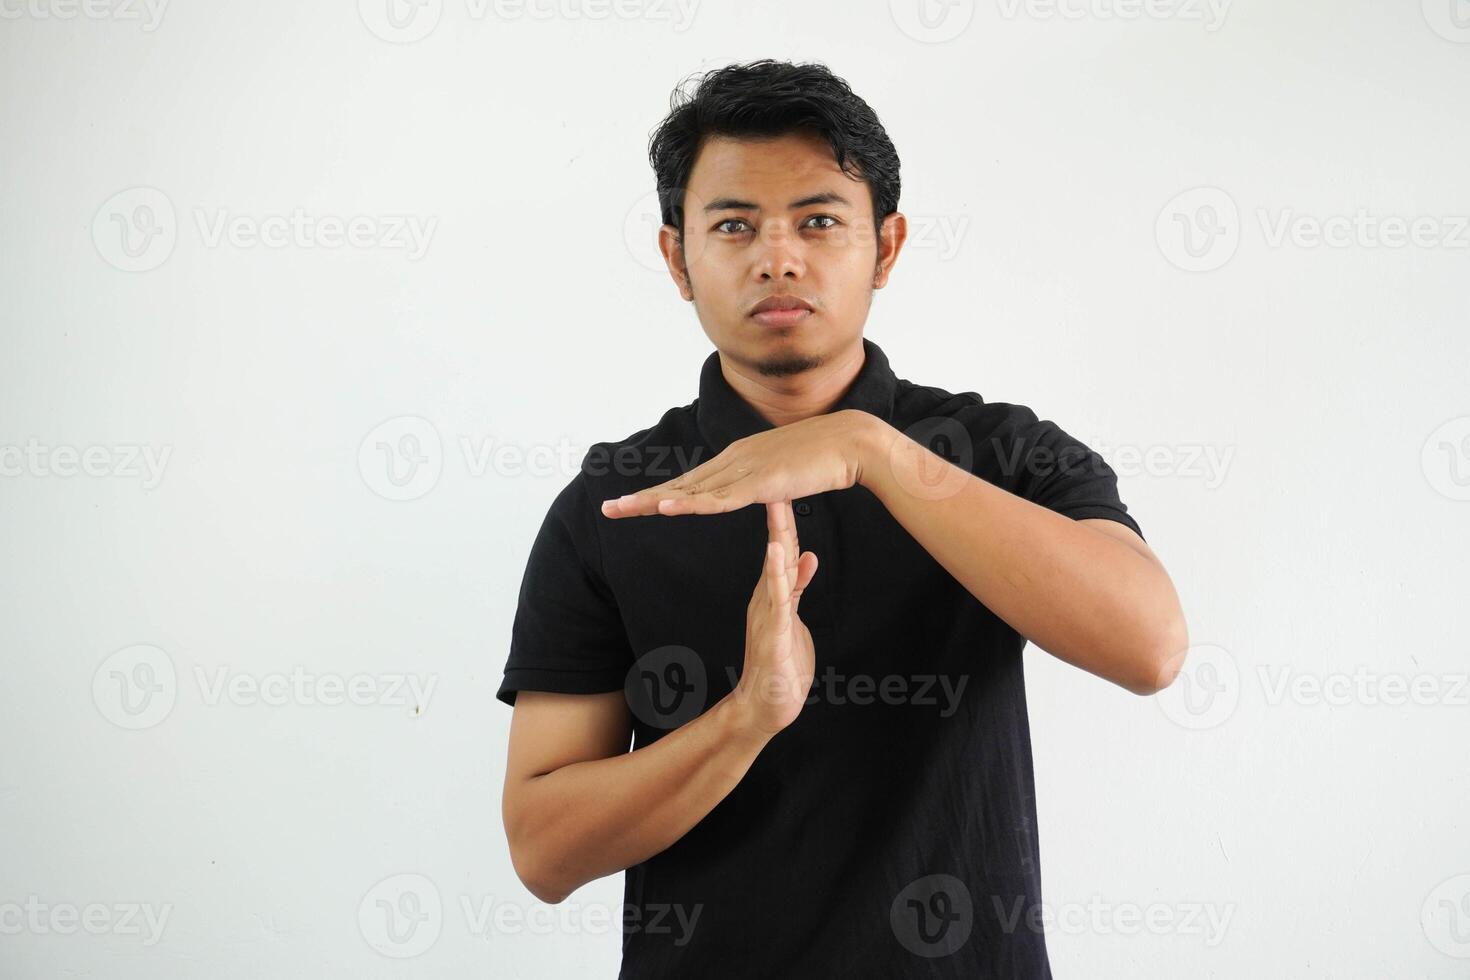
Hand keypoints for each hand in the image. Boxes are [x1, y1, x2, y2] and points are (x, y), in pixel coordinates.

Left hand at [599, 410, 878, 517]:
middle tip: (609, 509)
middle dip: (643, 498)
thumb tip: (758, 490)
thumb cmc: (824, 459)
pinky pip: (718, 499)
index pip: (691, 483)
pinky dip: (690, 504)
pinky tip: (666, 509)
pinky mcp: (759, 483)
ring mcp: (744, 471)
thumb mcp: (784, 474)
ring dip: (653, 502)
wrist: (851, 443)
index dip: (660, 495)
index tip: (634, 504)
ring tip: (622, 510)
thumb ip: (766, 482)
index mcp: (737, 460)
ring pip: (691, 492)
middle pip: (680, 485)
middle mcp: (733, 461)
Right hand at [732, 501, 818, 736]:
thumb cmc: (782, 665)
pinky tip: (778, 556)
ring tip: (777, 509)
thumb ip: (798, 587)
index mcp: (774, 594)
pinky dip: (778, 578)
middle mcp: (767, 599)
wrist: (765, 707)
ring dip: (777, 540)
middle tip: (778, 479)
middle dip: (779, 516)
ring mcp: (768, 616)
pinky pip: (777, 603)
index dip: (786, 517)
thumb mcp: (795, 619)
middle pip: (776, 552)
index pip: (782, 549)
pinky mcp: (773, 635)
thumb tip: (808, 555)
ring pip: (774, 572)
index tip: (788, 484)